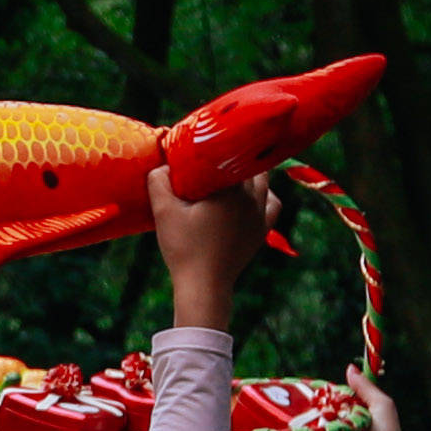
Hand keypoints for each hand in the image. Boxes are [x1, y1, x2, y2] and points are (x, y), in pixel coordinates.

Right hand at [151, 161, 269, 332]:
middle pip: (246, 162)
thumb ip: (159, 181)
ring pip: (262, 180)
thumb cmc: (183, 247)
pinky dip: (263, 195)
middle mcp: (252, 196)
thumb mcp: (163, 212)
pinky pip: (271, 203)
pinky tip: (250, 196)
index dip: (214, 145)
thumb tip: (164, 165)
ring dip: (247, 173)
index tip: (199, 146)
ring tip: (227, 174)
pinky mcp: (262, 230)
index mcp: (230, 187)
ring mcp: (260, 213)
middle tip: (209, 161)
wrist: (204, 285)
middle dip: (230, 158)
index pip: (229, 152)